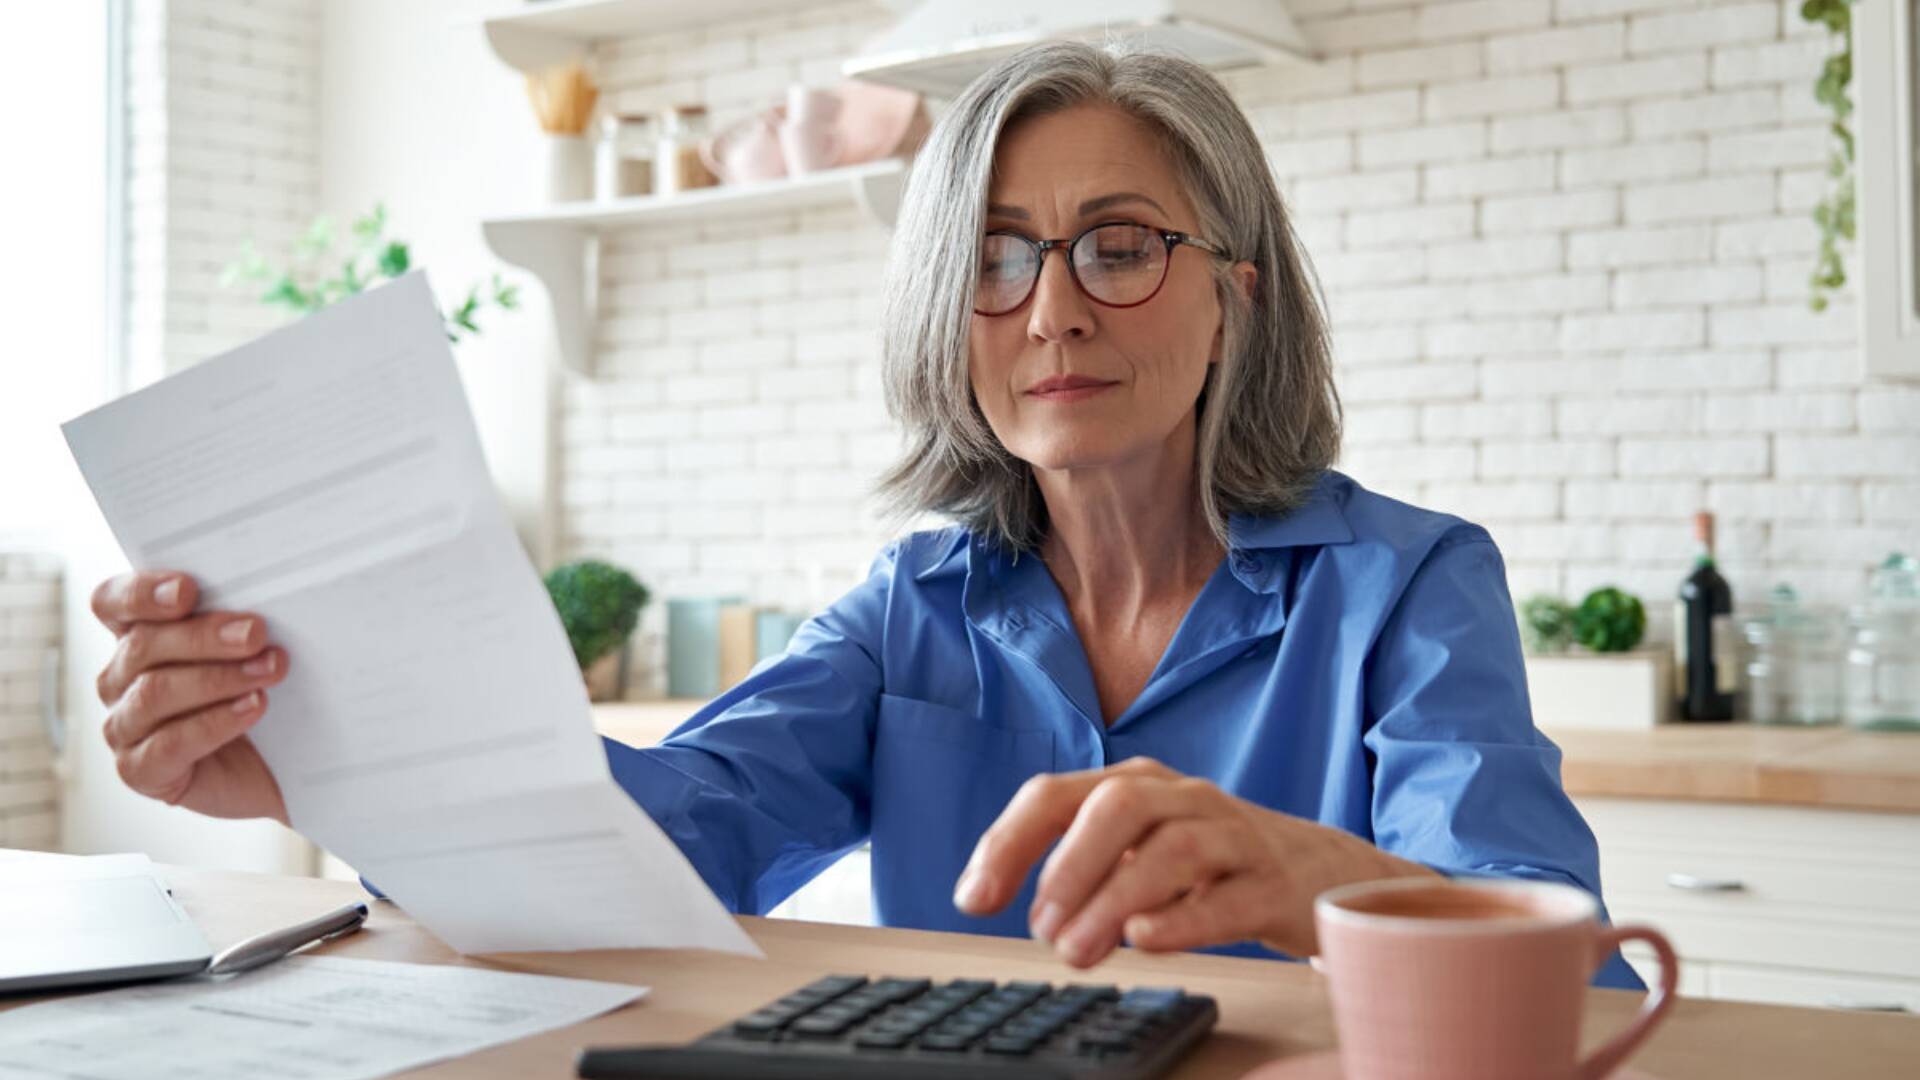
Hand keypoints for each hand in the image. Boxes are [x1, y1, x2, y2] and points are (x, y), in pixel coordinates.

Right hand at [90, 571, 290, 824]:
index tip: (187, 590)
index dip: (141, 593)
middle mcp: (119, 680)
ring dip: (218, 679)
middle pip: (143, 645)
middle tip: (255, 633)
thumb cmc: (257, 696)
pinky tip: (253, 707)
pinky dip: (215, 723)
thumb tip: (254, 608)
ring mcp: (124, 727)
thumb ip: (236, 622)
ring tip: (269, 671)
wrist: (275, 767)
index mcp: (136, 637)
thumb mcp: (248, 652)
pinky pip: (168, 744)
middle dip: (205, 636)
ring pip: (155, 693)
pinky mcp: (140, 770)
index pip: (112, 602)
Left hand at [951, 757, 1437, 966]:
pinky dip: (1183, 917)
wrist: (1323, 872)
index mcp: (1138, 785)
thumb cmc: (1213, 862)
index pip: (1057, 794)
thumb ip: (1078, 865)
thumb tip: (1010, 902)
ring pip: (1174, 849)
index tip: (973, 899)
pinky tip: (1145, 939)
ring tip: (1078, 951)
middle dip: (1069, 864)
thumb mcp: (1140, 847)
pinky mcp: (1274, 885)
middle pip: (1119, 805)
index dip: (1008, 842)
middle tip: (1039, 928)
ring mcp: (1235, 837)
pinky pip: (1230, 896)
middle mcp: (1184, 799)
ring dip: (1115, 899)